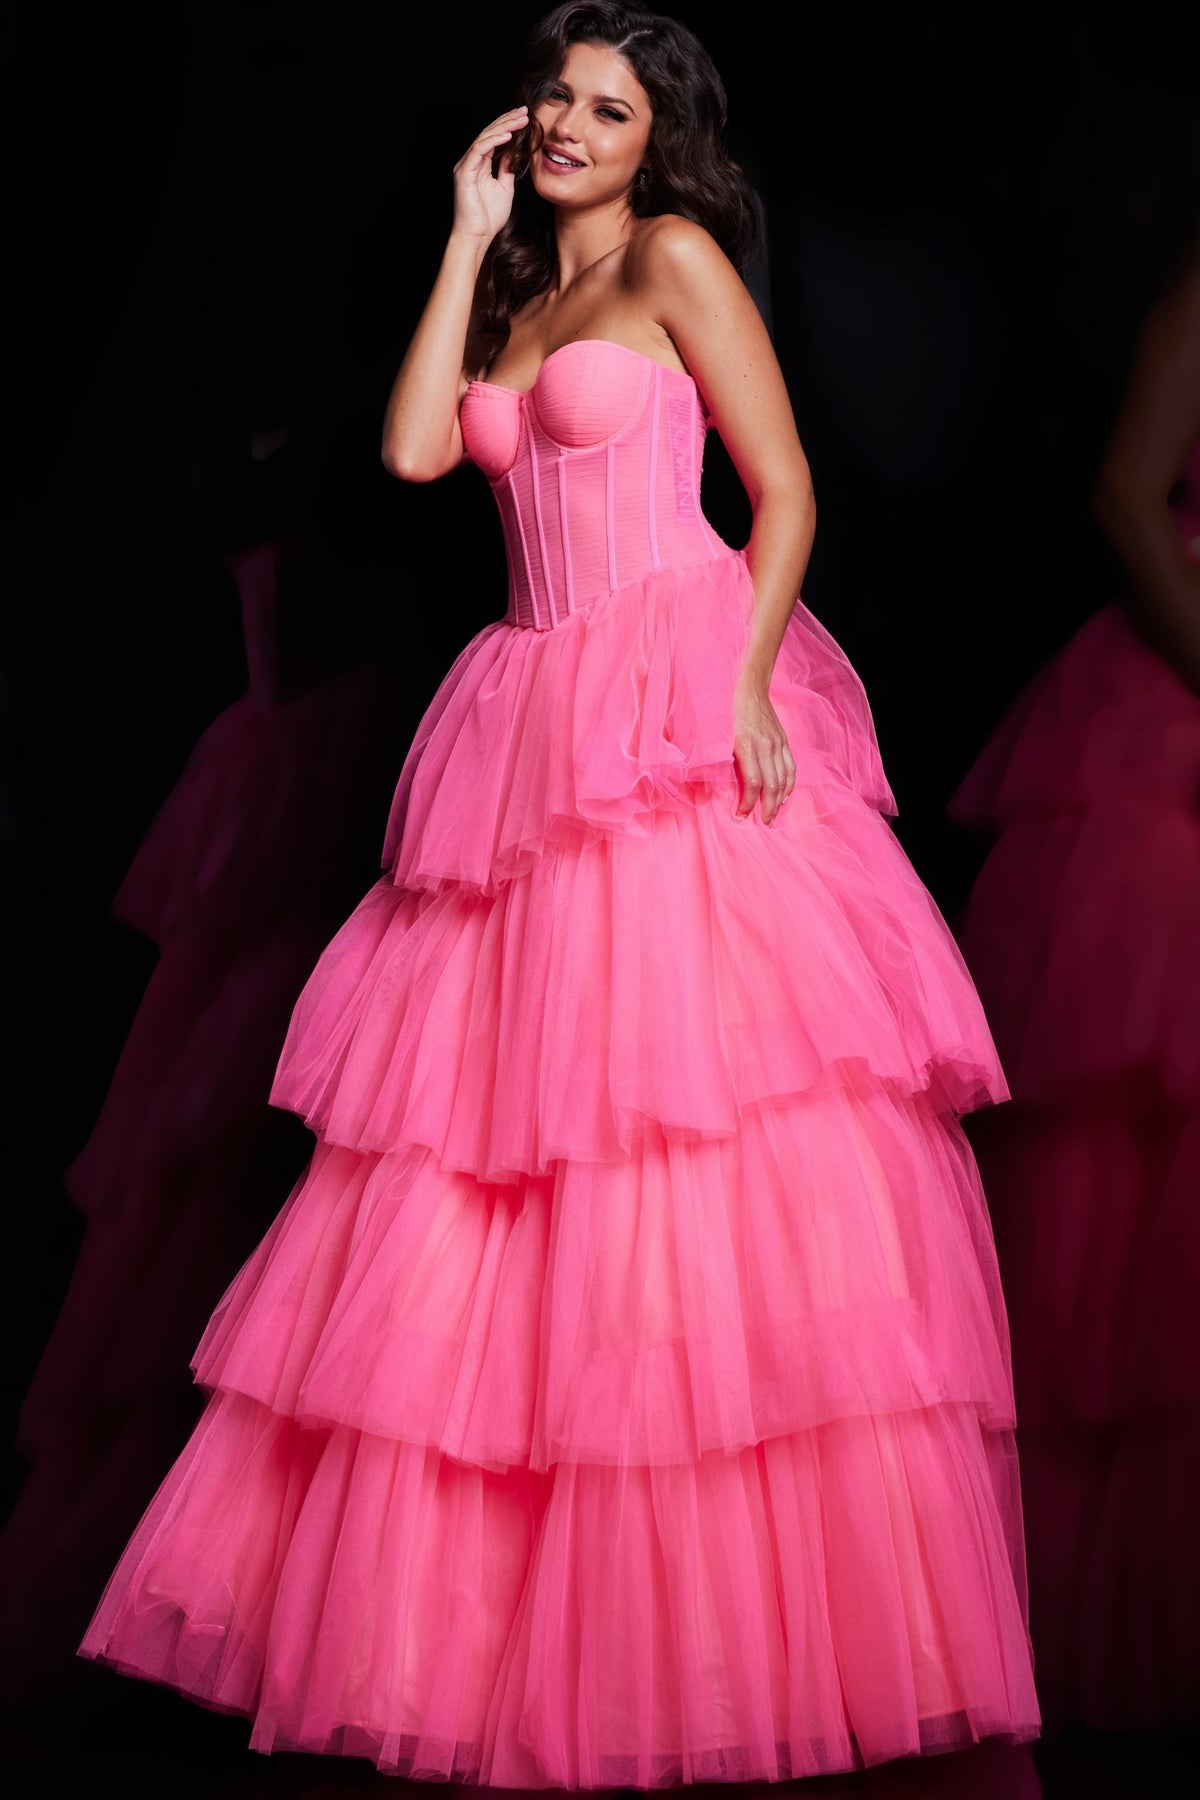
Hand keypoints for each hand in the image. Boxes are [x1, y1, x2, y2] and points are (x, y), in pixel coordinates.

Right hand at [451, 106, 528, 242]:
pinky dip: (493, 141)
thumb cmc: (489, 218)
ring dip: (503, 127)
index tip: (525, 118)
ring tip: (520, 119)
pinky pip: (479, 150)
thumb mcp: (505, 187)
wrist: (477, 236)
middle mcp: (471, 161)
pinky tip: (507, 135)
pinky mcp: (464, 172)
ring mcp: (466, 165)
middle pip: (489, 133)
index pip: (494, 138)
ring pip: (485, 137)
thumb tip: (513, 154)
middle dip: (507, 120)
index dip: (509, 126)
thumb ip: (506, 169)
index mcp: (480, 164)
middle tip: (524, 111)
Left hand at [732, 676, 795, 824]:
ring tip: (774, 814)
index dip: (748, 803)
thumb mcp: (718, 735)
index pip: (752, 783)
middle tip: (763, 823)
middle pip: (772, 786)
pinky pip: (791, 767)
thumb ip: (721, 760)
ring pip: (785, 779)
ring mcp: (778, 743)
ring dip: (780, 800)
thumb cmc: (727, 712)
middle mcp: (765, 746)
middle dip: (768, 808)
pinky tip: (785, 796)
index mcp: (746, 745)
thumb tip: (718, 786)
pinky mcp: (784, 741)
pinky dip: (790, 784)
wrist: (749, 687)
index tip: (741, 815)